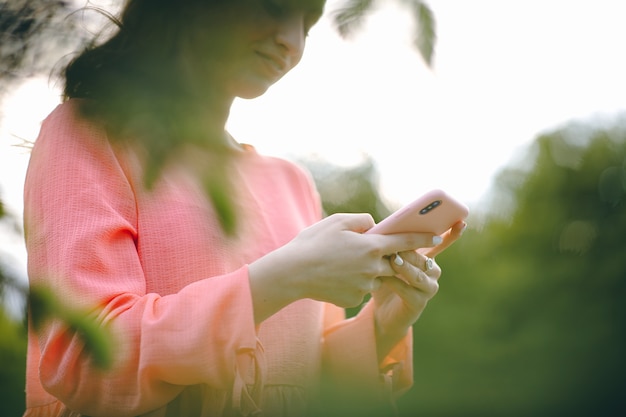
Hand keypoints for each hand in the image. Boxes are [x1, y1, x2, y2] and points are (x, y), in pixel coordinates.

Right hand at [248, 213, 439, 321]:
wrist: (291, 273)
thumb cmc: (313, 243)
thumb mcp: (337, 222)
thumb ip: (362, 220)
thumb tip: (375, 226)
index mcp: (371, 246)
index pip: (405, 241)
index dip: (423, 238)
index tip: (437, 237)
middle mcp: (372, 268)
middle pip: (394, 263)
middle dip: (392, 258)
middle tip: (381, 253)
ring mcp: (364, 286)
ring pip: (376, 276)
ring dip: (369, 270)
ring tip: (343, 263)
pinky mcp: (353, 299)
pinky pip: (361, 289)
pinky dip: (353, 282)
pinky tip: (334, 276)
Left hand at [372, 221, 466, 358]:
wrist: (383, 312)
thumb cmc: (386, 280)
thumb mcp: (389, 261)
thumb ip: (392, 247)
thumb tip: (384, 228)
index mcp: (428, 258)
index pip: (441, 244)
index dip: (452, 234)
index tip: (461, 222)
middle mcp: (433, 272)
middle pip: (425, 259)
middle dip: (411, 251)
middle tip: (396, 246)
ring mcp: (428, 288)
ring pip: (418, 275)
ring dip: (405, 267)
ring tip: (393, 260)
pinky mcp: (419, 303)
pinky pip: (407, 290)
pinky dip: (394, 282)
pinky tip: (383, 278)